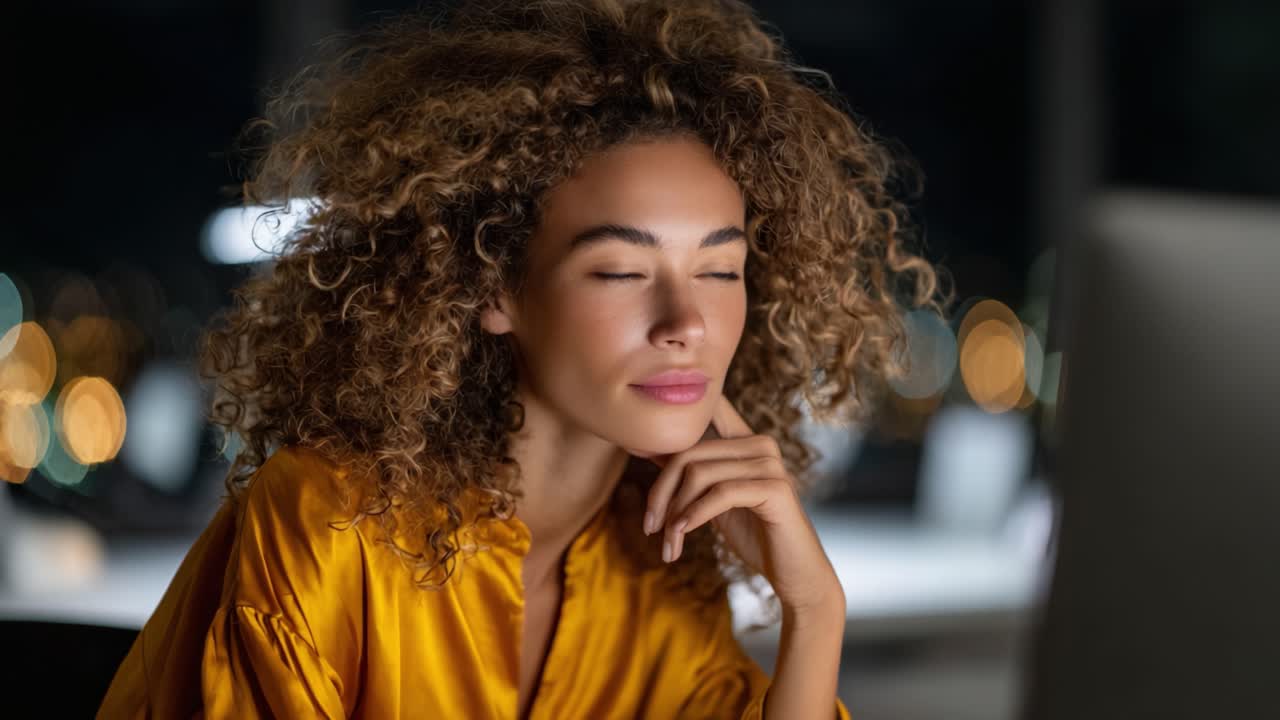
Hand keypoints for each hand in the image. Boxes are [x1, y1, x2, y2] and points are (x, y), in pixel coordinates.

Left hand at [639, 395, 844, 614]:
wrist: (793, 572)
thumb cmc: (753, 533)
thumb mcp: (712, 499)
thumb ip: (690, 472)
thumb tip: (647, 447)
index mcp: (746, 440)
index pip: (709, 408)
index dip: (672, 421)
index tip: (635, 446)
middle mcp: (760, 443)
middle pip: (689, 452)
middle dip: (661, 491)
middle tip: (650, 526)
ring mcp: (770, 464)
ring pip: (699, 473)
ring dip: (675, 512)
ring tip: (668, 542)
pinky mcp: (775, 488)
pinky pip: (720, 494)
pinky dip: (693, 515)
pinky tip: (682, 535)